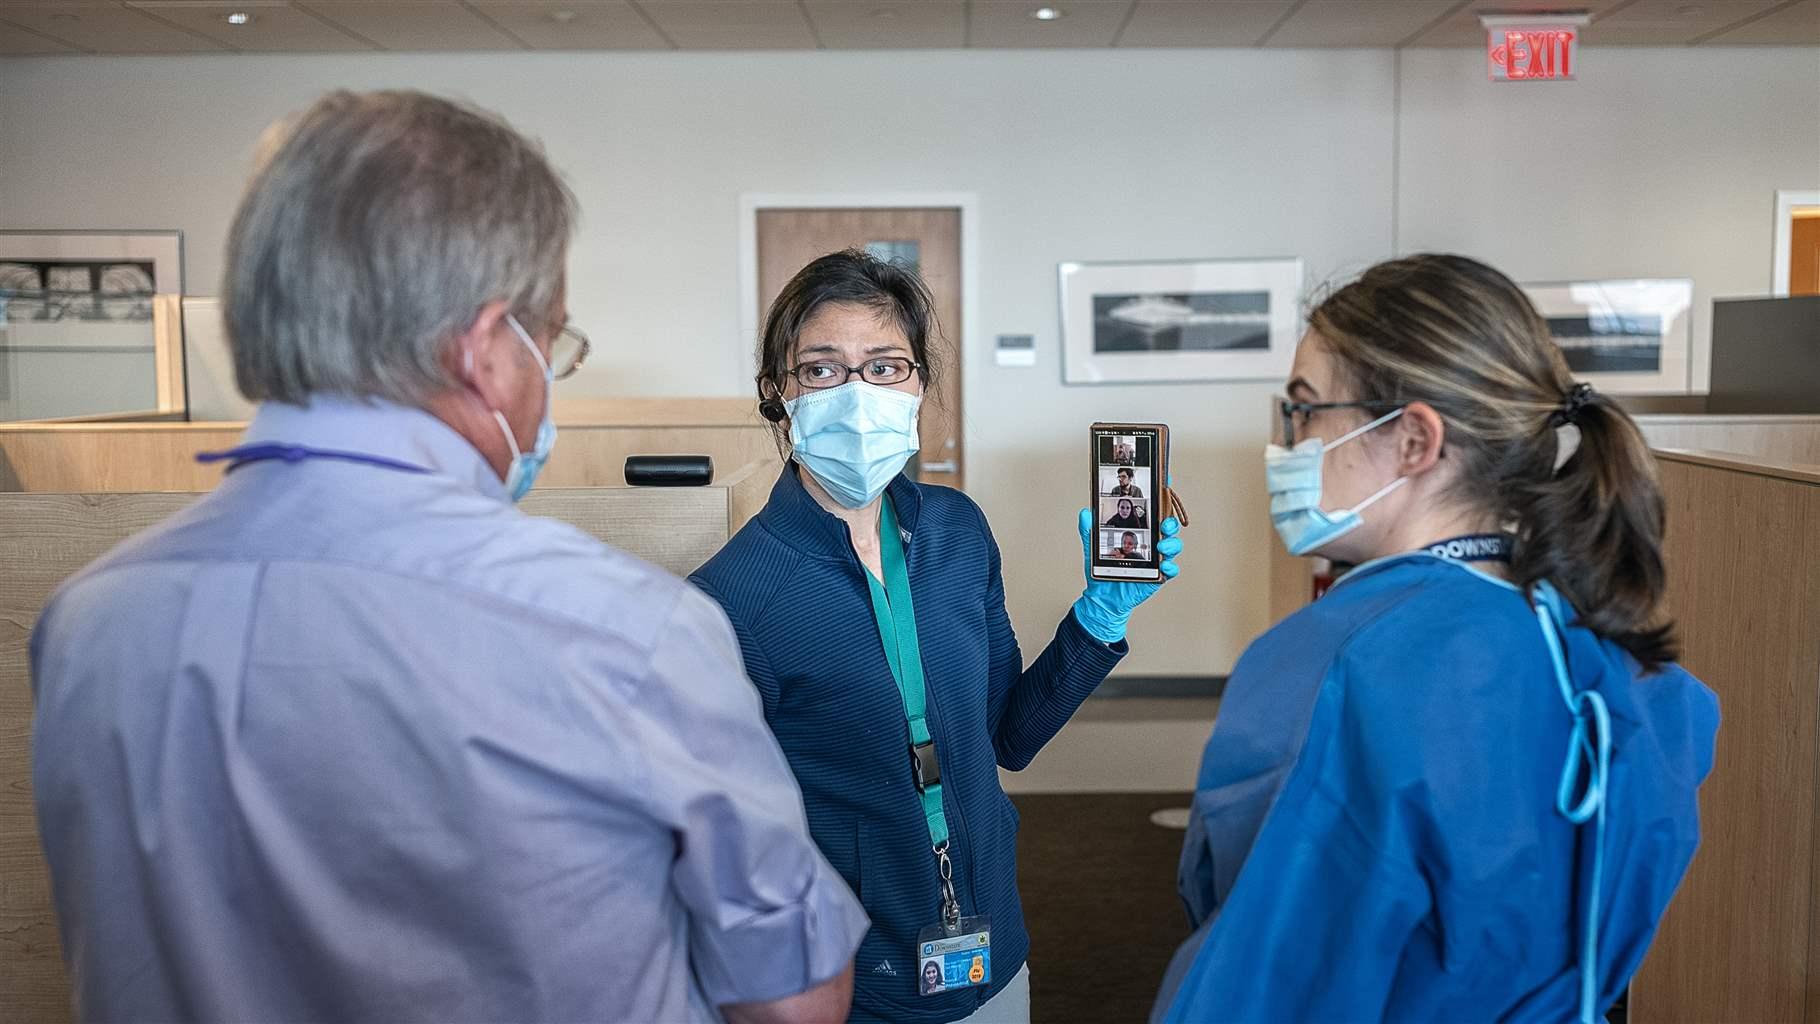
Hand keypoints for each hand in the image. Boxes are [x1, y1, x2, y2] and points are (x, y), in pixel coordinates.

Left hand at [1071, 506, 1183, 644]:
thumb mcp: (1093, 547)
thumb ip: (1089, 530)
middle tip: (1164, 525)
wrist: (1102, 595)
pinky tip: (1164, 565)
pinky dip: (1170, 567)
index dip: (1162, 502)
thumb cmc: (1103, 569)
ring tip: (1162, 546)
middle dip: (1170, 524)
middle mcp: (1151, 544)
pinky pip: (1170, 571)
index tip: (1165, 488)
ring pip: (1173, 548)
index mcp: (1140, 533)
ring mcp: (1156, 560)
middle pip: (1168, 529)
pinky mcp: (1157, 577)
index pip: (1154, 515)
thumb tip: (1085, 513)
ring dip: (1172, 545)